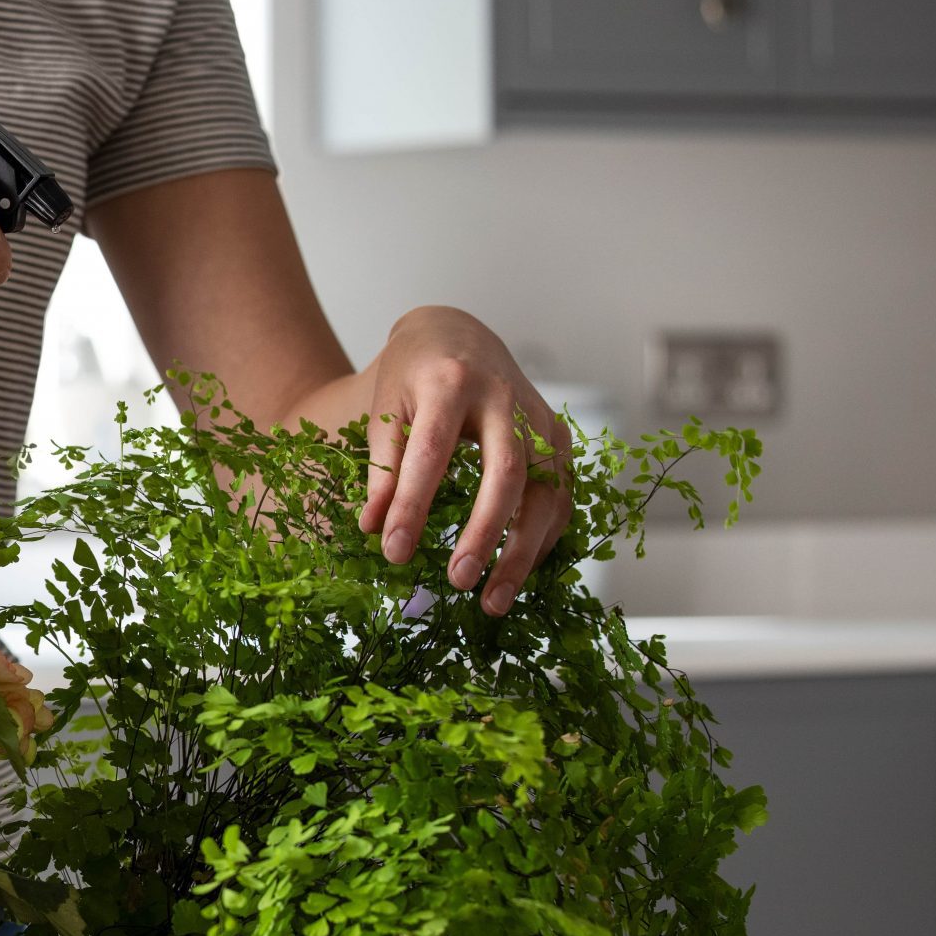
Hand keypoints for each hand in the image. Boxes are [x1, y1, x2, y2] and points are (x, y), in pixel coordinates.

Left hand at [357, 306, 571, 615]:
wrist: (457, 335)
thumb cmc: (414, 376)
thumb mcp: (385, 409)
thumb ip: (381, 467)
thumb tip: (374, 529)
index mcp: (450, 383)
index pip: (431, 452)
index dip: (413, 505)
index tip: (394, 551)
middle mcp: (506, 399)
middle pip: (505, 472)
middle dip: (485, 532)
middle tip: (458, 581)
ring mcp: (541, 417)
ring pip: (545, 491)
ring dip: (523, 551)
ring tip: (492, 601)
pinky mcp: (560, 437)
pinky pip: (560, 496)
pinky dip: (543, 540)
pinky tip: (517, 573)